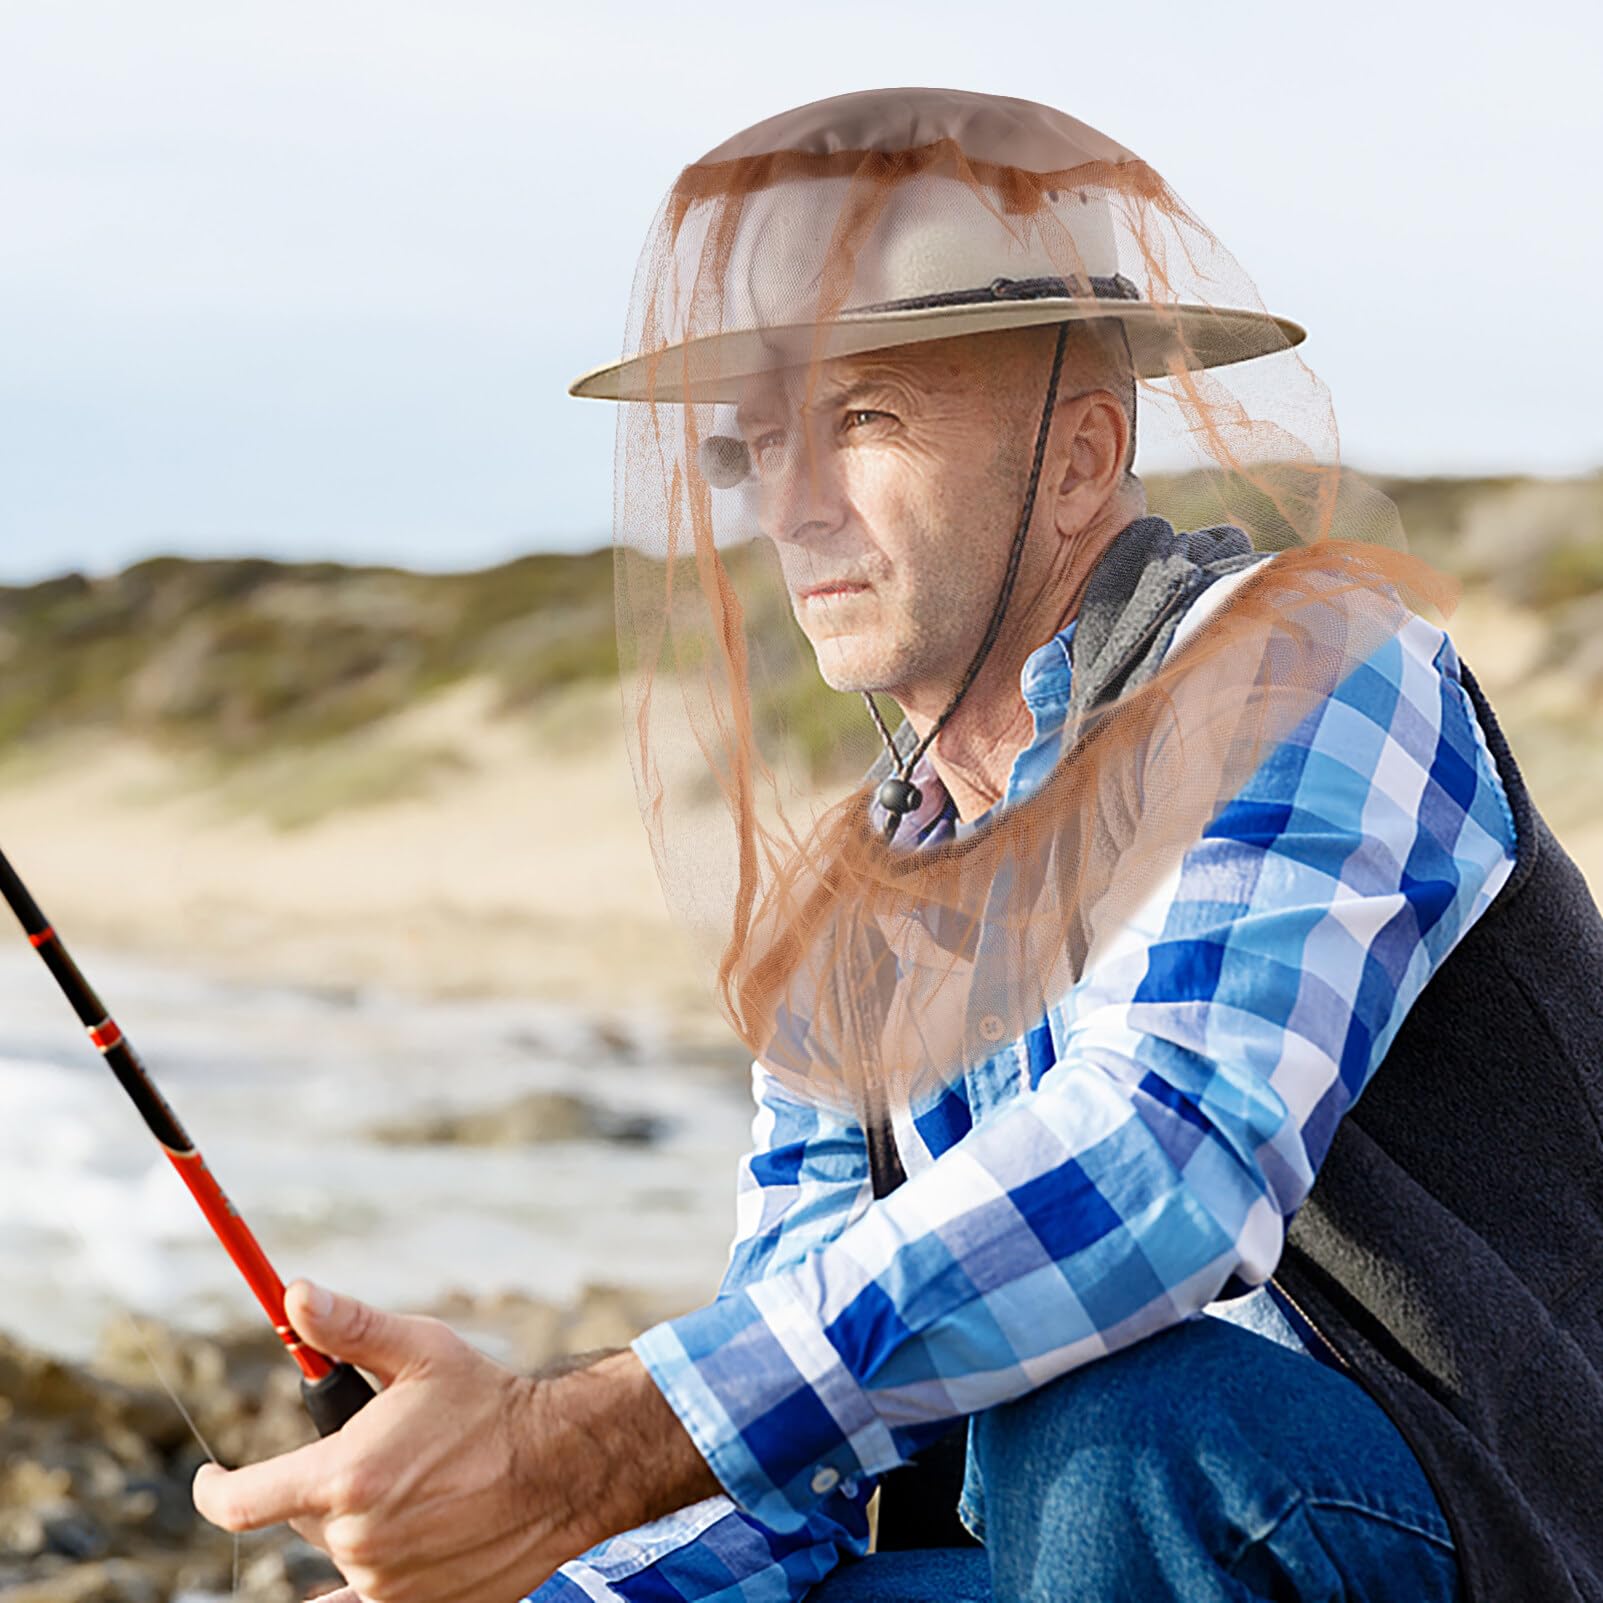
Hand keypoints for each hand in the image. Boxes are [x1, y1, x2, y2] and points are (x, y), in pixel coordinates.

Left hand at [191, 1280, 711, 1601]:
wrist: (564, 1465)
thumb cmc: (490, 1402)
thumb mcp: (420, 1350)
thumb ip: (349, 1329)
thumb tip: (294, 1295)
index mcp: (344, 1477)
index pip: (240, 1502)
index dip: (213, 1489)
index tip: (210, 1476)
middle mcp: (357, 1540)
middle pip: (302, 1519)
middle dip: (321, 1485)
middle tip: (378, 1449)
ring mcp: (386, 1582)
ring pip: (342, 1553)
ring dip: (359, 1521)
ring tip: (419, 1482)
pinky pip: (365, 1600)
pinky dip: (368, 1576)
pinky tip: (391, 1543)